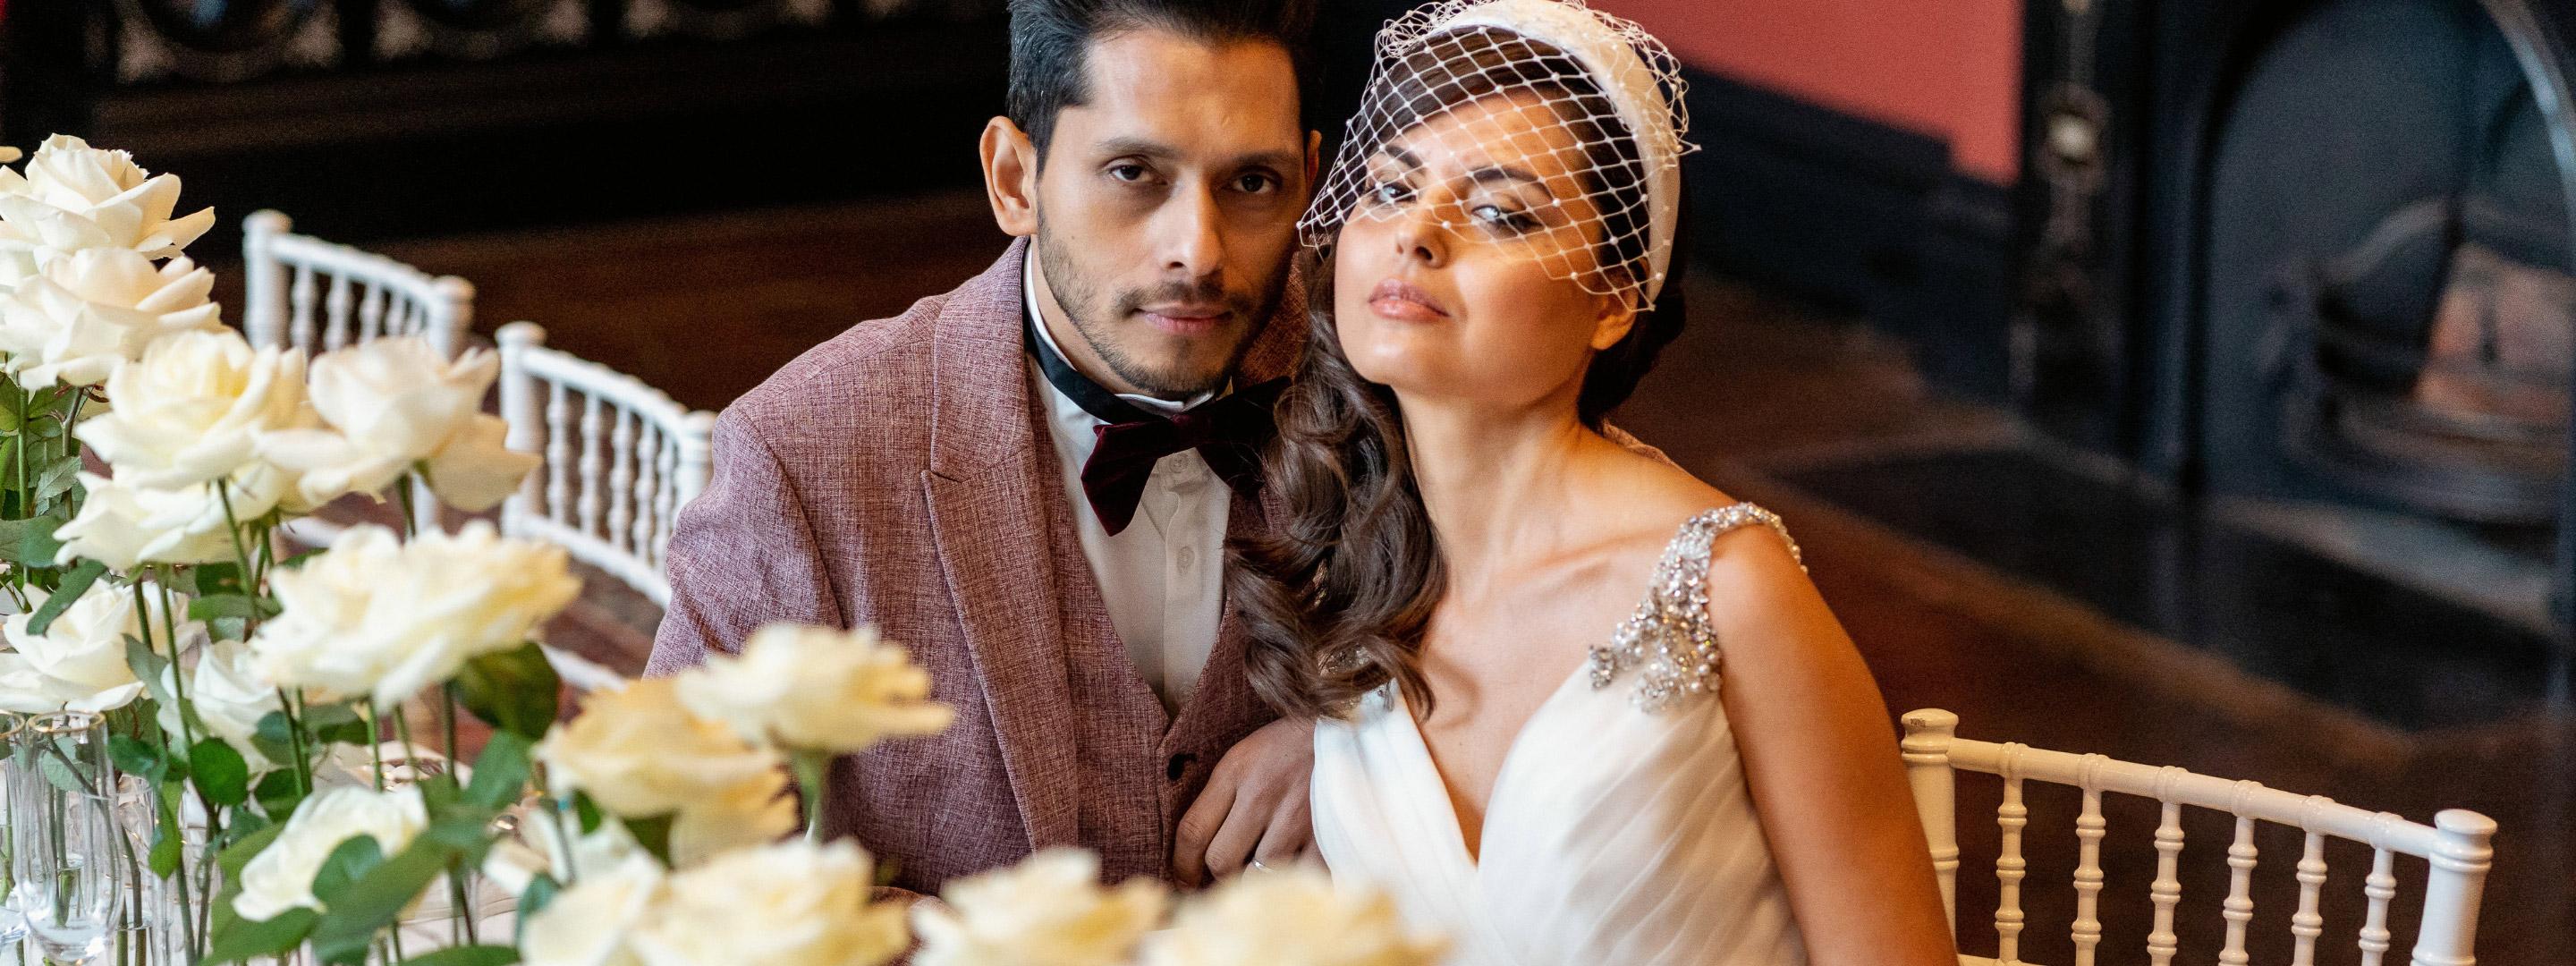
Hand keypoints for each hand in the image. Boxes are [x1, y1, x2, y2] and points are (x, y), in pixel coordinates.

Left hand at [1172, 716, 1315, 886]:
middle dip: (1218, 875)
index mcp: (1235, 772)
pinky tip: (1292, 871)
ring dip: (1254, 880)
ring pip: (1257, 875)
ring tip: (1260, 872)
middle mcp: (1262, 795)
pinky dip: (1293, 882)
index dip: (1181, 865)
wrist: (1344, 728)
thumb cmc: (1287, 747)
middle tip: (1227, 874)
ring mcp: (1296, 817)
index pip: (1193, 831)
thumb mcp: (1243, 757)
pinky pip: (1299, 877)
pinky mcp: (1327, 833)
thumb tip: (1195, 852)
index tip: (1184, 879)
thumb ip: (1218, 798)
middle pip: (1221, 860)